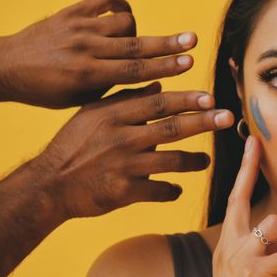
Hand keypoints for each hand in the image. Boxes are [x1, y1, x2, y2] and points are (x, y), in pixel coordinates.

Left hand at [0, 0, 196, 107]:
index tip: (189, 63)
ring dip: (137, 32)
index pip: (133, 70)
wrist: (5, 67)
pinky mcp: (71, 11)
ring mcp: (77, 26)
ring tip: (138, 44)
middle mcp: (84, 47)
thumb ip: (114, 89)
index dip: (165, 66)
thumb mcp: (79, 100)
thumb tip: (153, 83)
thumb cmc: (45, 91)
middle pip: (135, 45)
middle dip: (168, 44)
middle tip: (193, 41)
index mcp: (85, 74)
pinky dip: (121, 6)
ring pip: (124, 21)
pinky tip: (125, 17)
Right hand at [33, 81, 233, 220]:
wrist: (48, 185)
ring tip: (207, 160)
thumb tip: (159, 84)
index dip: (186, 100)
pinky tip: (178, 189)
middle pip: (170, 127)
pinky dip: (171, 190)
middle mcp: (120, 138)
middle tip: (228, 118)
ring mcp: (123, 166)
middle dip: (203, 122)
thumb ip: (126, 99)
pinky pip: (157, 191)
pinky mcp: (123, 192)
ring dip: (194, 161)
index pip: (157, 103)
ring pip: (170, 161)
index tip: (211, 97)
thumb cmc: (74, 145)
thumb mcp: (94, 115)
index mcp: (113, 115)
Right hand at [201, 135, 276, 276]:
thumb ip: (253, 253)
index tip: (249, 147)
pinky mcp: (254, 276)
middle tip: (256, 146)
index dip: (242, 173)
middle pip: (239, 198)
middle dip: (248, 169)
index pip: (232, 202)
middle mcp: (227, 247)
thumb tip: (275, 237)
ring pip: (274, 224)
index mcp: (225, 246)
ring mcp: (238, 260)